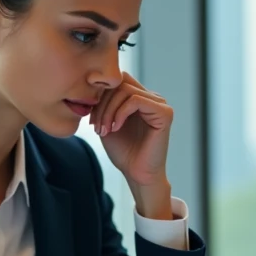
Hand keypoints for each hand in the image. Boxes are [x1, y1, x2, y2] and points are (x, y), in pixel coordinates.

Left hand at [91, 72, 171, 192]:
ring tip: (104, 130)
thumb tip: (91, 85)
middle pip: (120, 83)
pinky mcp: (164, 113)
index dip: (100, 97)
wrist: (137, 174)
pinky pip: (136, 100)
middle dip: (102, 104)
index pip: (117, 81)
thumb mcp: (107, 122)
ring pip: (126, 91)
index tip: (91, 121)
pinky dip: (120, 113)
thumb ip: (103, 103)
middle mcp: (151, 98)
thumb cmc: (124, 152)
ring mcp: (160, 104)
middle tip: (96, 127)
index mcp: (139, 98)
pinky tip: (116, 128)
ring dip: (109, 111)